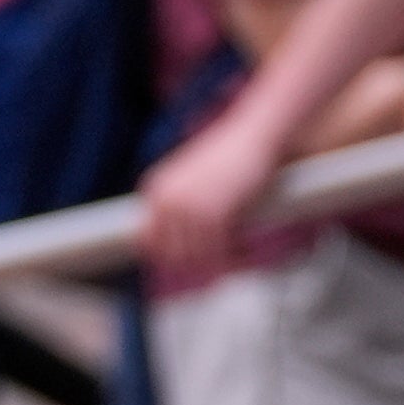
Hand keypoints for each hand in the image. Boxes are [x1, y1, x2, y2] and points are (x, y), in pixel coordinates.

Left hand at [137, 110, 284, 281]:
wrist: (254, 135)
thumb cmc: (232, 155)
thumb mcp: (194, 177)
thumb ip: (181, 202)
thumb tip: (181, 241)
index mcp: (156, 189)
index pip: (149, 239)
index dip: (170, 256)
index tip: (193, 264)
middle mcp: (167, 200)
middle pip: (171, 254)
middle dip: (195, 266)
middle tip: (218, 269)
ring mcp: (189, 208)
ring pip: (196, 257)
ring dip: (216, 266)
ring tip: (236, 262)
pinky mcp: (215, 214)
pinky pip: (219, 251)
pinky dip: (232, 259)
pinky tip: (245, 256)